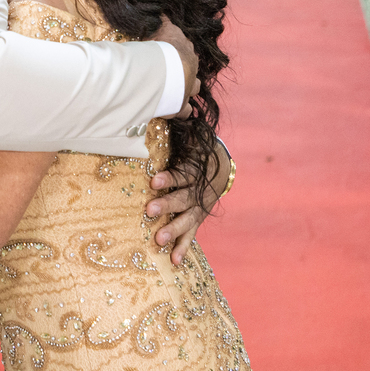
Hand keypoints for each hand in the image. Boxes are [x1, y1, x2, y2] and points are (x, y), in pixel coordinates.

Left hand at [143, 140, 231, 265]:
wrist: (220, 167)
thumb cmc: (194, 150)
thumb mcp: (191, 138)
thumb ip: (181, 129)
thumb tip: (172, 109)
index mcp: (196, 169)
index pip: (183, 174)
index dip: (169, 178)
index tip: (153, 181)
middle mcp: (199, 190)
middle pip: (184, 198)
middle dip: (167, 206)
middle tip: (148, 211)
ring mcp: (199, 207)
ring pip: (187, 219)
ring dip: (173, 230)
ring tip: (157, 239)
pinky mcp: (197, 219)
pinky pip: (191, 235)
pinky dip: (183, 247)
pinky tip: (174, 261)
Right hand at [150, 16, 198, 117]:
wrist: (164, 68)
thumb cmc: (159, 46)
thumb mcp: (159, 27)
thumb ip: (160, 20)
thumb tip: (160, 10)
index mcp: (185, 49)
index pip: (184, 47)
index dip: (177, 50)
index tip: (170, 51)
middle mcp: (191, 67)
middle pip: (192, 66)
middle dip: (186, 69)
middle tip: (176, 70)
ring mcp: (188, 86)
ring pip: (195, 87)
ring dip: (189, 87)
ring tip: (180, 89)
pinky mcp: (181, 105)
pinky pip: (185, 111)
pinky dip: (182, 111)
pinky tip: (176, 111)